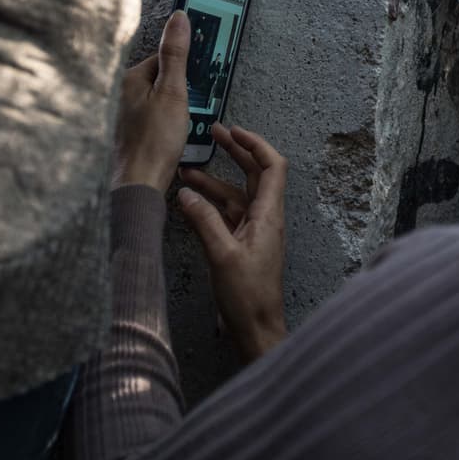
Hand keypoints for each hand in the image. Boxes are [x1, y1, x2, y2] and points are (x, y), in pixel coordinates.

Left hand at [113, 11, 189, 191]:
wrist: (138, 183)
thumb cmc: (153, 142)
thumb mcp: (173, 92)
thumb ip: (176, 54)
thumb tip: (179, 18)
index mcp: (129, 77)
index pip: (164, 59)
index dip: (185, 72)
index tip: (197, 81)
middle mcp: (121, 92)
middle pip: (161, 80)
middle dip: (180, 94)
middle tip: (188, 111)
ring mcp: (123, 113)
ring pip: (158, 101)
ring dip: (175, 112)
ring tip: (179, 129)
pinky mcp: (128, 131)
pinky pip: (154, 119)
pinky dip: (165, 126)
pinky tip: (171, 139)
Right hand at [177, 123, 287, 361]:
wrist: (256, 329)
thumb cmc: (247, 296)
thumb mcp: (221, 255)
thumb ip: (203, 221)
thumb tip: (186, 194)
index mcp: (268, 215)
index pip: (272, 167)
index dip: (255, 144)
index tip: (233, 131)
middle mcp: (264, 218)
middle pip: (253, 175)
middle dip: (234, 152)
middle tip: (212, 134)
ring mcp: (252, 231)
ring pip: (235, 195)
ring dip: (213, 181)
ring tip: (186, 170)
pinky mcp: (240, 244)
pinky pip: (225, 215)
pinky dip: (208, 204)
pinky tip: (188, 201)